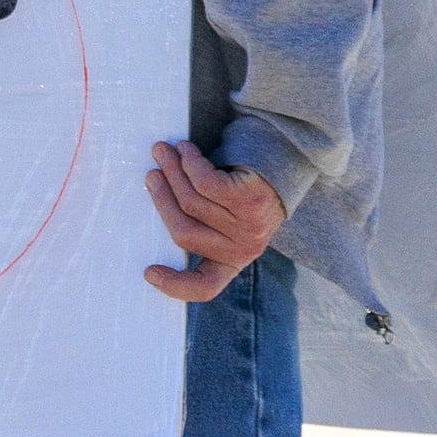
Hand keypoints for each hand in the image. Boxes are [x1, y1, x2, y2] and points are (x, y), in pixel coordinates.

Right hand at [141, 140, 277, 300]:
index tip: (149, 272)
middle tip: (152, 175)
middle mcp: (242, 250)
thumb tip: (154, 203)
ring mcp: (248, 227)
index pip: (206, 286)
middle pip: (184, 231)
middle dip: (162, 198)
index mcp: (231, 262)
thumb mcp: (226, 222)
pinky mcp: (252, 201)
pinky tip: (186, 150)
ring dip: (173, 170)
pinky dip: (191, 163)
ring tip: (163, 152)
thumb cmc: (244, 195)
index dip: (176, 285)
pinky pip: (207, 183)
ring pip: (192, 201)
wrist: (286, 168)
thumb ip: (199, 224)